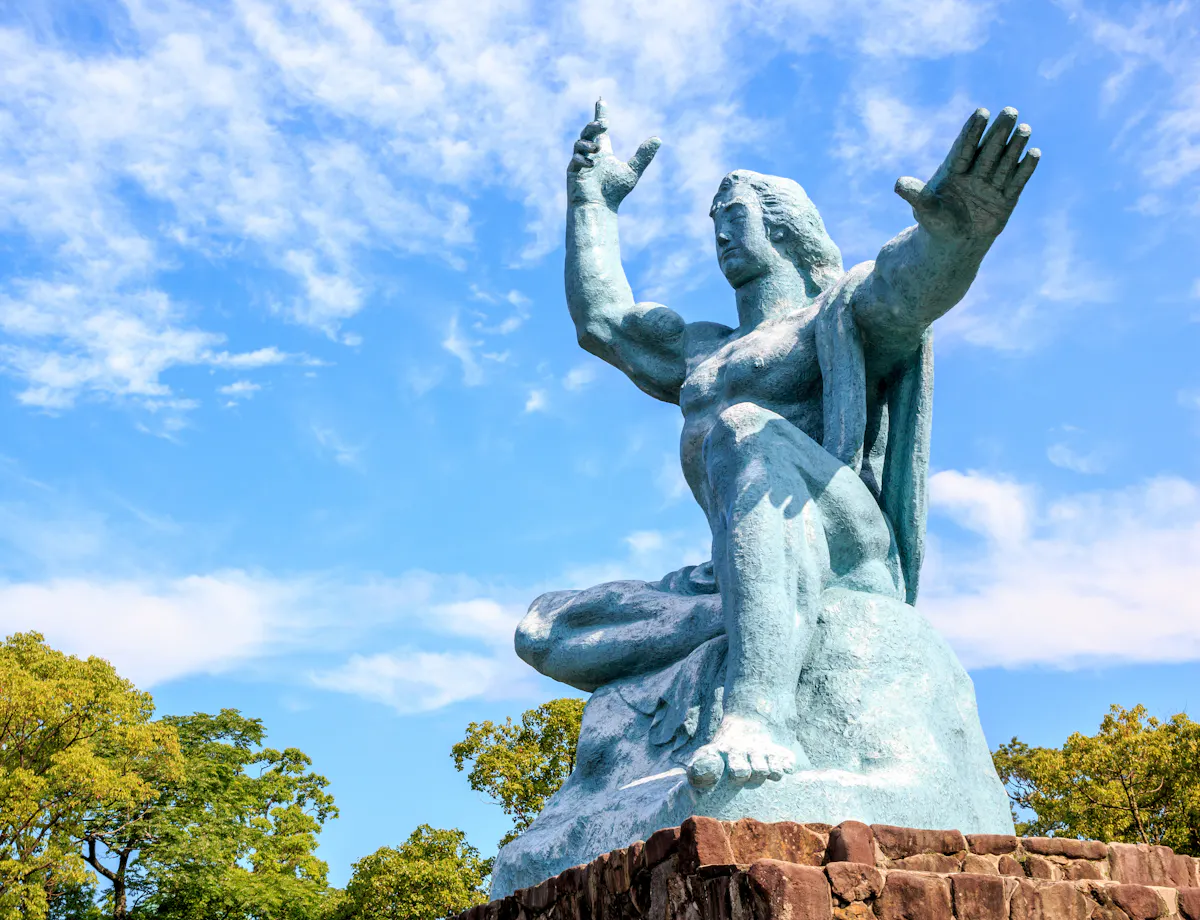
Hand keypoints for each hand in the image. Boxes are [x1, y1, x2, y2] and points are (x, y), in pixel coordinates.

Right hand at [567, 99, 661, 210]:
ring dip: (588, 144)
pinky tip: (592, 165)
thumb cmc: (615, 192)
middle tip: (605, 123)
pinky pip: (575, 159)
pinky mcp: (572, 171)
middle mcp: (591, 154)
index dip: (600, 114)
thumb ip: (643, 156)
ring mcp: (580, 162)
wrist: (599, 207)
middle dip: (594, 125)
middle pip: (588, 131)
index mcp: (603, 151)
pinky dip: (583, 159)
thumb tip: (658, 139)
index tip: (601, 100)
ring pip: (579, 143)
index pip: (601, 129)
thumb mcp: (632, 171)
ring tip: (598, 151)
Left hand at [895, 107, 1039, 243]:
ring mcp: (992, 184)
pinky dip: (1025, 169)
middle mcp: (975, 173)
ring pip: (1005, 161)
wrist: (955, 243)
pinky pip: (1017, 182)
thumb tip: (898, 184)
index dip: (972, 131)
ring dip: (1015, 146)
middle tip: (1009, 111)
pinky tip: (1033, 153)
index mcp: (954, 170)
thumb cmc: (936, 222)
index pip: (964, 148)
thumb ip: (915, 195)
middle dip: (998, 131)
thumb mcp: (924, 209)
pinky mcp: (1006, 198)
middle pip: (988, 149)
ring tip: (1024, 128)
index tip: (981, 112)